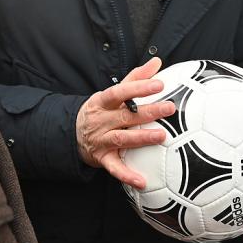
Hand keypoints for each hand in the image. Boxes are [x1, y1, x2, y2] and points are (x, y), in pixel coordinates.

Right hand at [76, 58, 176, 188]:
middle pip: (125, 115)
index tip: (159, 84)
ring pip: (122, 139)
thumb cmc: (101, 110)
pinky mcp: (102, 158)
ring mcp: (101, 140)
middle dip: (147, 112)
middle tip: (169, 108)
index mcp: (103, 102)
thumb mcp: (113, 93)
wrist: (73, 134)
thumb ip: (135, 78)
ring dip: (141, 139)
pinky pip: (115, 168)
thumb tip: (157, 61)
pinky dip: (127, 175)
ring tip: (161, 136)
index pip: (120, 92)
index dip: (139, 88)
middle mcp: (101, 120)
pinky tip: (142, 181)